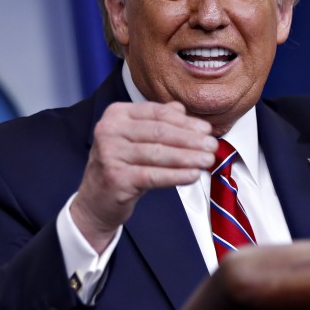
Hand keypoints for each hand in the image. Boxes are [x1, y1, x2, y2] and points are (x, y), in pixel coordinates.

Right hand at [70, 101, 216, 252]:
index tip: (207, 129)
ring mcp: (110, 153)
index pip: (157, 113)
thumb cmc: (122, 165)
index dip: (185, 121)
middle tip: (212, 146)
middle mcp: (109, 130)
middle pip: (160, 132)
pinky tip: (193, 175)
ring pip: (159, 153)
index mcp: (116, 114)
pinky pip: (153, 175)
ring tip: (208, 160)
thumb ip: (157, 121)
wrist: (96, 200)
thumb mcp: (137, 138)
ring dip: (188, 157)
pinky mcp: (115, 177)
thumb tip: (182, 109)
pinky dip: (176, 175)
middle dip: (191, 139)